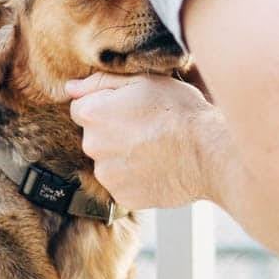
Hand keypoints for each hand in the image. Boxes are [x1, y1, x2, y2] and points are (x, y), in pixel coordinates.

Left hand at [65, 72, 220, 210]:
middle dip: (112, 132)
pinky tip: (157, 168)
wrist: (208, 152)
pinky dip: (134, 178)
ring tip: (154, 149)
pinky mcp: (123, 197)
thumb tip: (70, 87)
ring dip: (123, 156)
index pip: (81, 108)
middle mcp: (92, 146)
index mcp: (93, 114)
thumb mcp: (143, 80)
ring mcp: (107, 175)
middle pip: (93, 136)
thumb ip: (100, 82)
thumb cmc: (179, 110)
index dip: (105, 105)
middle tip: (146, 128)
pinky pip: (122, 184)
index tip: (130, 109)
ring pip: (107, 161)